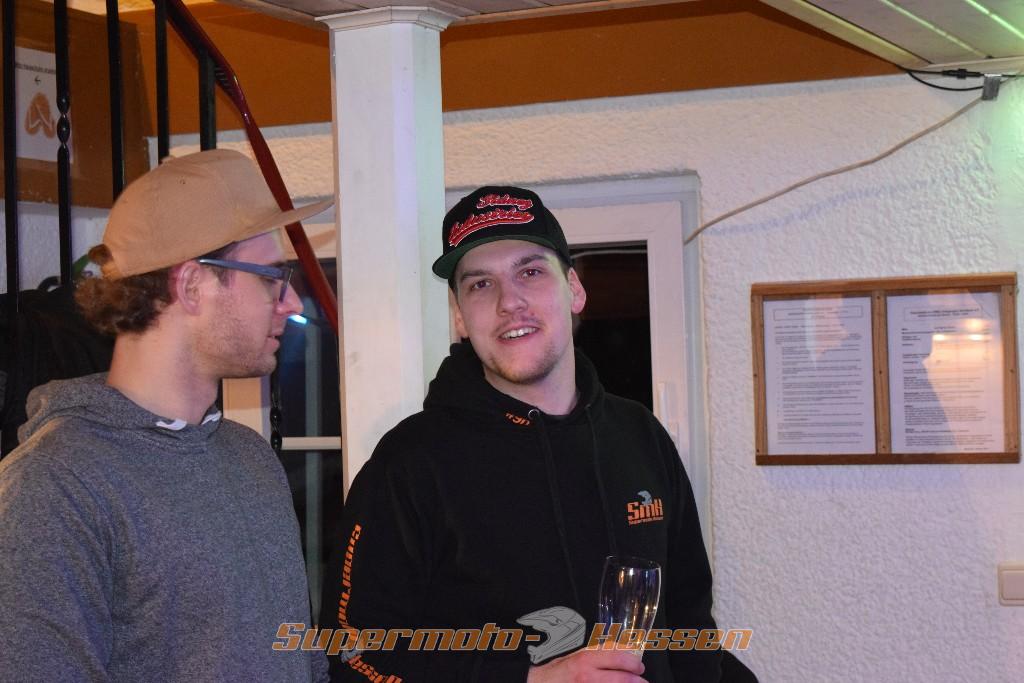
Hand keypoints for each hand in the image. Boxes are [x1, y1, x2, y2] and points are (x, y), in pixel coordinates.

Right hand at [526, 648, 645, 682]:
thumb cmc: (559, 671)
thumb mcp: (578, 656)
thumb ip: (599, 654)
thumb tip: (622, 652)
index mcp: (586, 660)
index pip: (617, 657)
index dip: (632, 662)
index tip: (639, 665)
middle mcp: (587, 677)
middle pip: (621, 679)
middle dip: (636, 681)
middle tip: (641, 680)